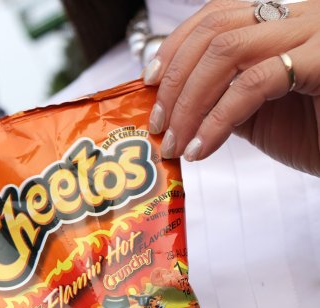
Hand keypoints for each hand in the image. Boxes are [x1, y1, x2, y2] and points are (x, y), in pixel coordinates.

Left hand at [144, 0, 319, 175]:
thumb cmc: (317, 132)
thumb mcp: (256, 109)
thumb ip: (219, 93)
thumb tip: (166, 97)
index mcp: (283, 19)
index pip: (216, 15)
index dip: (175, 47)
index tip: (148, 83)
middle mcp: (302, 14)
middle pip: (214, 31)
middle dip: (174, 80)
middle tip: (158, 124)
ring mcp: (316, 31)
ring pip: (227, 52)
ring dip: (189, 102)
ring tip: (176, 143)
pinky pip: (252, 84)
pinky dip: (217, 120)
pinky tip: (202, 149)